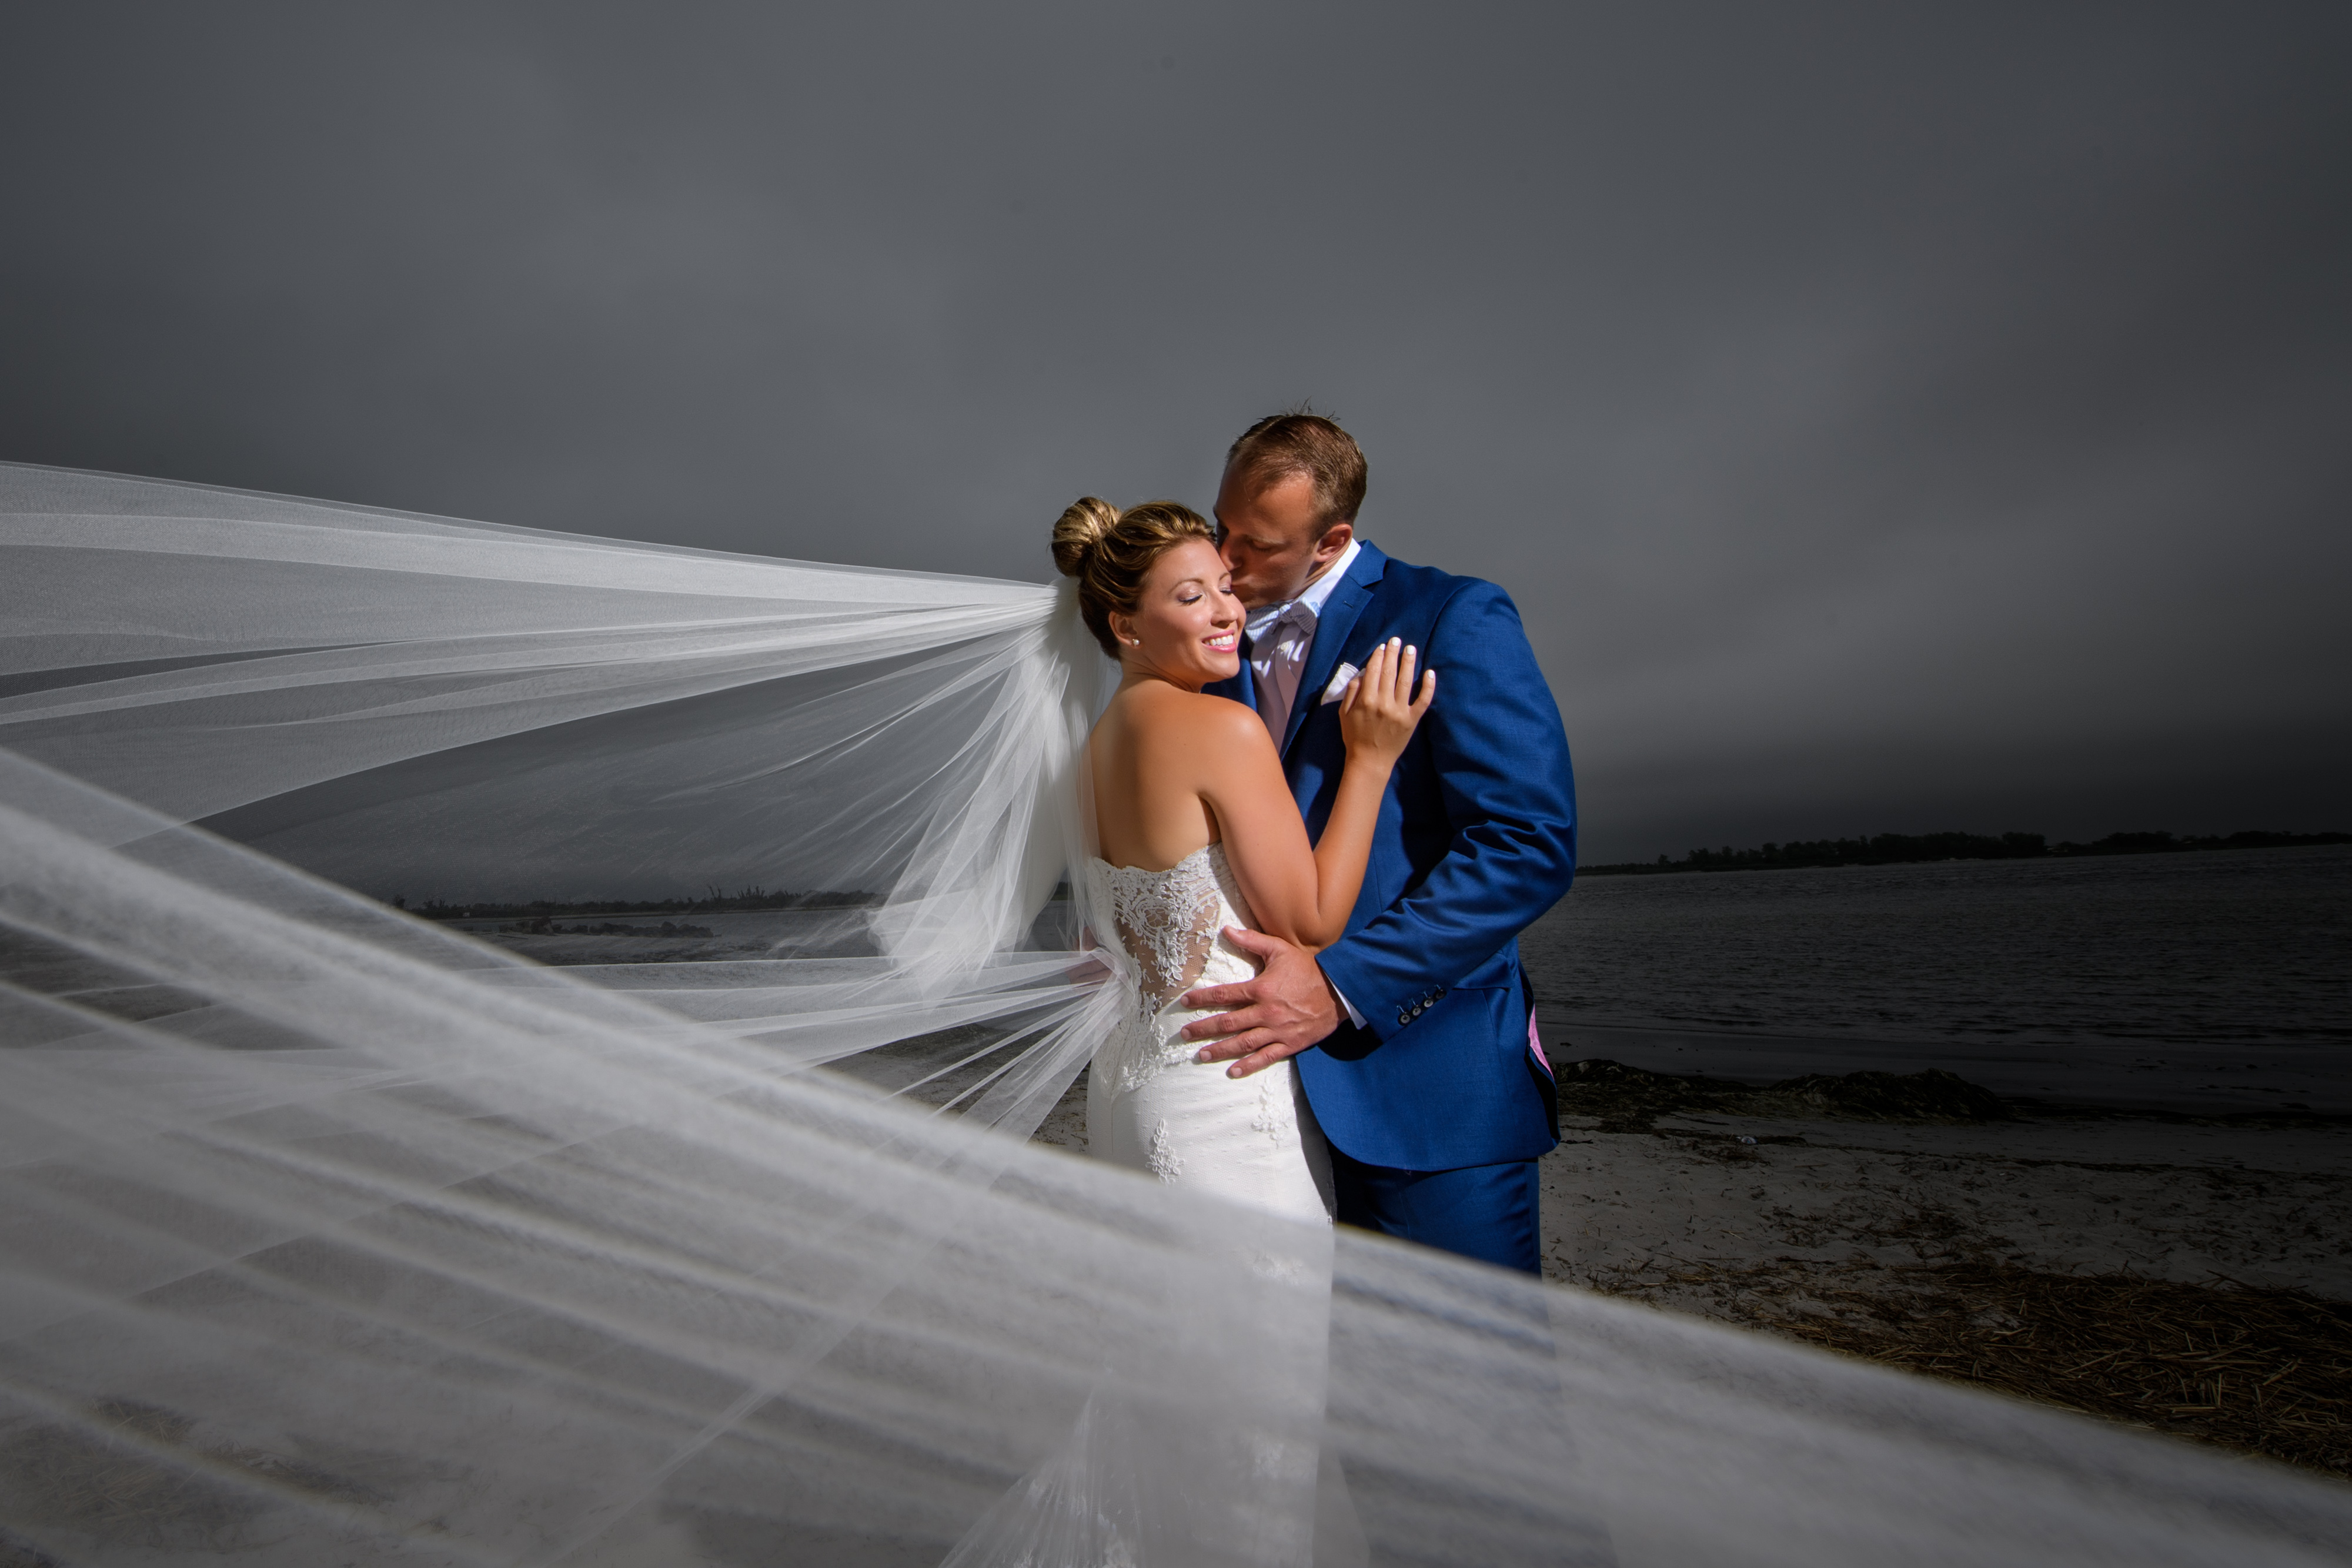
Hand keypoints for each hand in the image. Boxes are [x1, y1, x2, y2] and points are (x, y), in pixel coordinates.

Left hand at [1178, 927, 1341, 1077]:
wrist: (1339, 991)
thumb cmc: (1308, 969)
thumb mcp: (1280, 950)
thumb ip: (1252, 941)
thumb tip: (1226, 930)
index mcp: (1261, 989)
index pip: (1224, 995)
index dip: (1202, 999)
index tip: (1184, 1003)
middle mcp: (1266, 1012)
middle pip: (1227, 1023)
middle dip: (1203, 1029)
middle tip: (1184, 1034)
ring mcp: (1277, 1030)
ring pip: (1242, 1043)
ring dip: (1219, 1050)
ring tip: (1200, 1055)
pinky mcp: (1289, 1044)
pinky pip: (1265, 1057)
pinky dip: (1248, 1065)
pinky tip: (1232, 1071)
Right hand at [1338, 637, 1434, 768]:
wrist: (1370, 761)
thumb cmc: (1355, 737)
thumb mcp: (1344, 714)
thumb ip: (1351, 693)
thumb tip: (1361, 675)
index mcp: (1366, 700)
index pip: (1373, 671)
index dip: (1378, 656)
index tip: (1382, 647)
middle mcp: (1384, 703)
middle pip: (1389, 672)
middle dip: (1392, 654)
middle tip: (1396, 640)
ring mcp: (1400, 711)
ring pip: (1406, 681)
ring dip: (1409, 663)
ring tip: (1410, 649)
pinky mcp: (1412, 719)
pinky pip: (1423, 700)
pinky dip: (1428, 686)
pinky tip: (1430, 672)